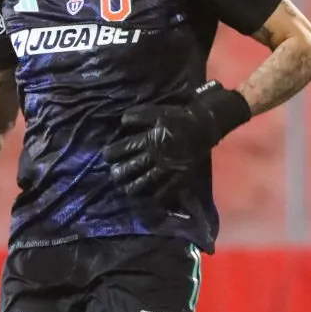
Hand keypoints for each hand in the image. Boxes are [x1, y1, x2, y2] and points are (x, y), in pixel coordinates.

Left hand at [102, 81, 250, 199]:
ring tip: (125, 189)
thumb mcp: (156, 112)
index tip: (106, 156)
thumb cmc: (178, 117)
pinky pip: (167, 191)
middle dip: (119, 173)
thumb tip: (122, 123)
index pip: (124, 149)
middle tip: (113, 175)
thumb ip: (137, 116)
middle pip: (132, 168)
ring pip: (147, 182)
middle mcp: (156, 156)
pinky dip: (156, 197)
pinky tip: (148, 199)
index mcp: (149, 139)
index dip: (111, 154)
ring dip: (133, 187)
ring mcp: (169, 168)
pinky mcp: (180, 176)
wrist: (205, 125)